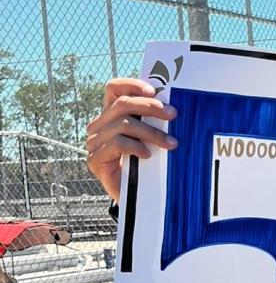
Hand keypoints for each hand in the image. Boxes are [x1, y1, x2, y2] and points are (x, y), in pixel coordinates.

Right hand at [86, 78, 177, 203]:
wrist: (136, 197)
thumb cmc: (145, 165)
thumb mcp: (150, 137)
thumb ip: (152, 121)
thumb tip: (171, 107)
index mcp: (111, 115)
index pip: (113, 89)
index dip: (132, 85)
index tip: (154, 90)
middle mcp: (99, 126)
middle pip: (121, 105)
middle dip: (150, 107)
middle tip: (172, 114)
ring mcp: (95, 143)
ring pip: (123, 125)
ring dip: (151, 132)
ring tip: (170, 143)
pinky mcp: (95, 160)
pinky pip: (117, 144)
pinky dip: (136, 147)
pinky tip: (147, 155)